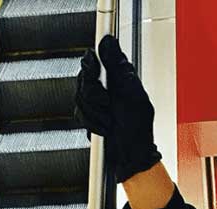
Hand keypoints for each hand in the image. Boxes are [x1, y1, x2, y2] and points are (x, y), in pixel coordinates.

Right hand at [74, 35, 161, 182]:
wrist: (131, 157)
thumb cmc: (138, 129)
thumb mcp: (133, 94)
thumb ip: (117, 67)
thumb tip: (108, 42)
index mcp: (118, 77)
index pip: (94, 59)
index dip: (91, 64)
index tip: (95, 71)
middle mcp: (104, 86)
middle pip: (83, 79)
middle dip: (94, 94)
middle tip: (107, 103)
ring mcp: (94, 102)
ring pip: (79, 97)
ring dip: (95, 112)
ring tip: (110, 120)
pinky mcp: (87, 116)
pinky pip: (78, 114)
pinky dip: (92, 123)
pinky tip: (104, 128)